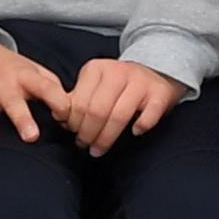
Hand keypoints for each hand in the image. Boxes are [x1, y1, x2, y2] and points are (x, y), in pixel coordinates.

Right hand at [0, 33, 69, 148]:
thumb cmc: (11, 70)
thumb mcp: (34, 71)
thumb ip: (54, 88)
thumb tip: (75, 112)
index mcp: (24, 76)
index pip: (44, 86)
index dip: (56, 99)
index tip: (66, 114)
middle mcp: (1, 83)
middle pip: (12, 101)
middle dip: (21, 117)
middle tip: (32, 136)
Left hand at [56, 58, 182, 155]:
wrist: (155, 74)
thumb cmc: (118, 88)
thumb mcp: (93, 87)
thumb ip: (75, 100)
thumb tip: (58, 117)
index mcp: (97, 68)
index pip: (79, 102)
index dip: (74, 123)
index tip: (74, 134)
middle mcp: (118, 71)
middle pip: (97, 110)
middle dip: (88, 134)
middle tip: (86, 146)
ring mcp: (141, 81)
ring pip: (119, 115)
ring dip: (107, 138)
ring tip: (99, 149)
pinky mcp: (160, 92)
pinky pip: (149, 114)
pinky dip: (141, 126)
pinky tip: (135, 132)